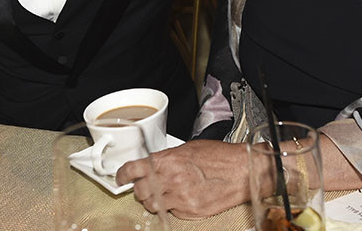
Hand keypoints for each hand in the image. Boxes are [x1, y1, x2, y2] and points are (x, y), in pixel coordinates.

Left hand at [116, 140, 249, 218]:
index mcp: (167, 160)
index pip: (133, 169)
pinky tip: (181, 197)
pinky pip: (171, 212)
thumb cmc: (220, 157)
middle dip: (139, 189)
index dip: (122, 174)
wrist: (241, 171)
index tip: (120, 177)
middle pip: (140, 191)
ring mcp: (179, 198)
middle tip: (145, 185)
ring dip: (153, 200)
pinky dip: (172, 206)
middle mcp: (170, 180)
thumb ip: (167, 158)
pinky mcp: (189, 212)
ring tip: (163, 193)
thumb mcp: (188, 149)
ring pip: (153, 205)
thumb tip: (153, 165)